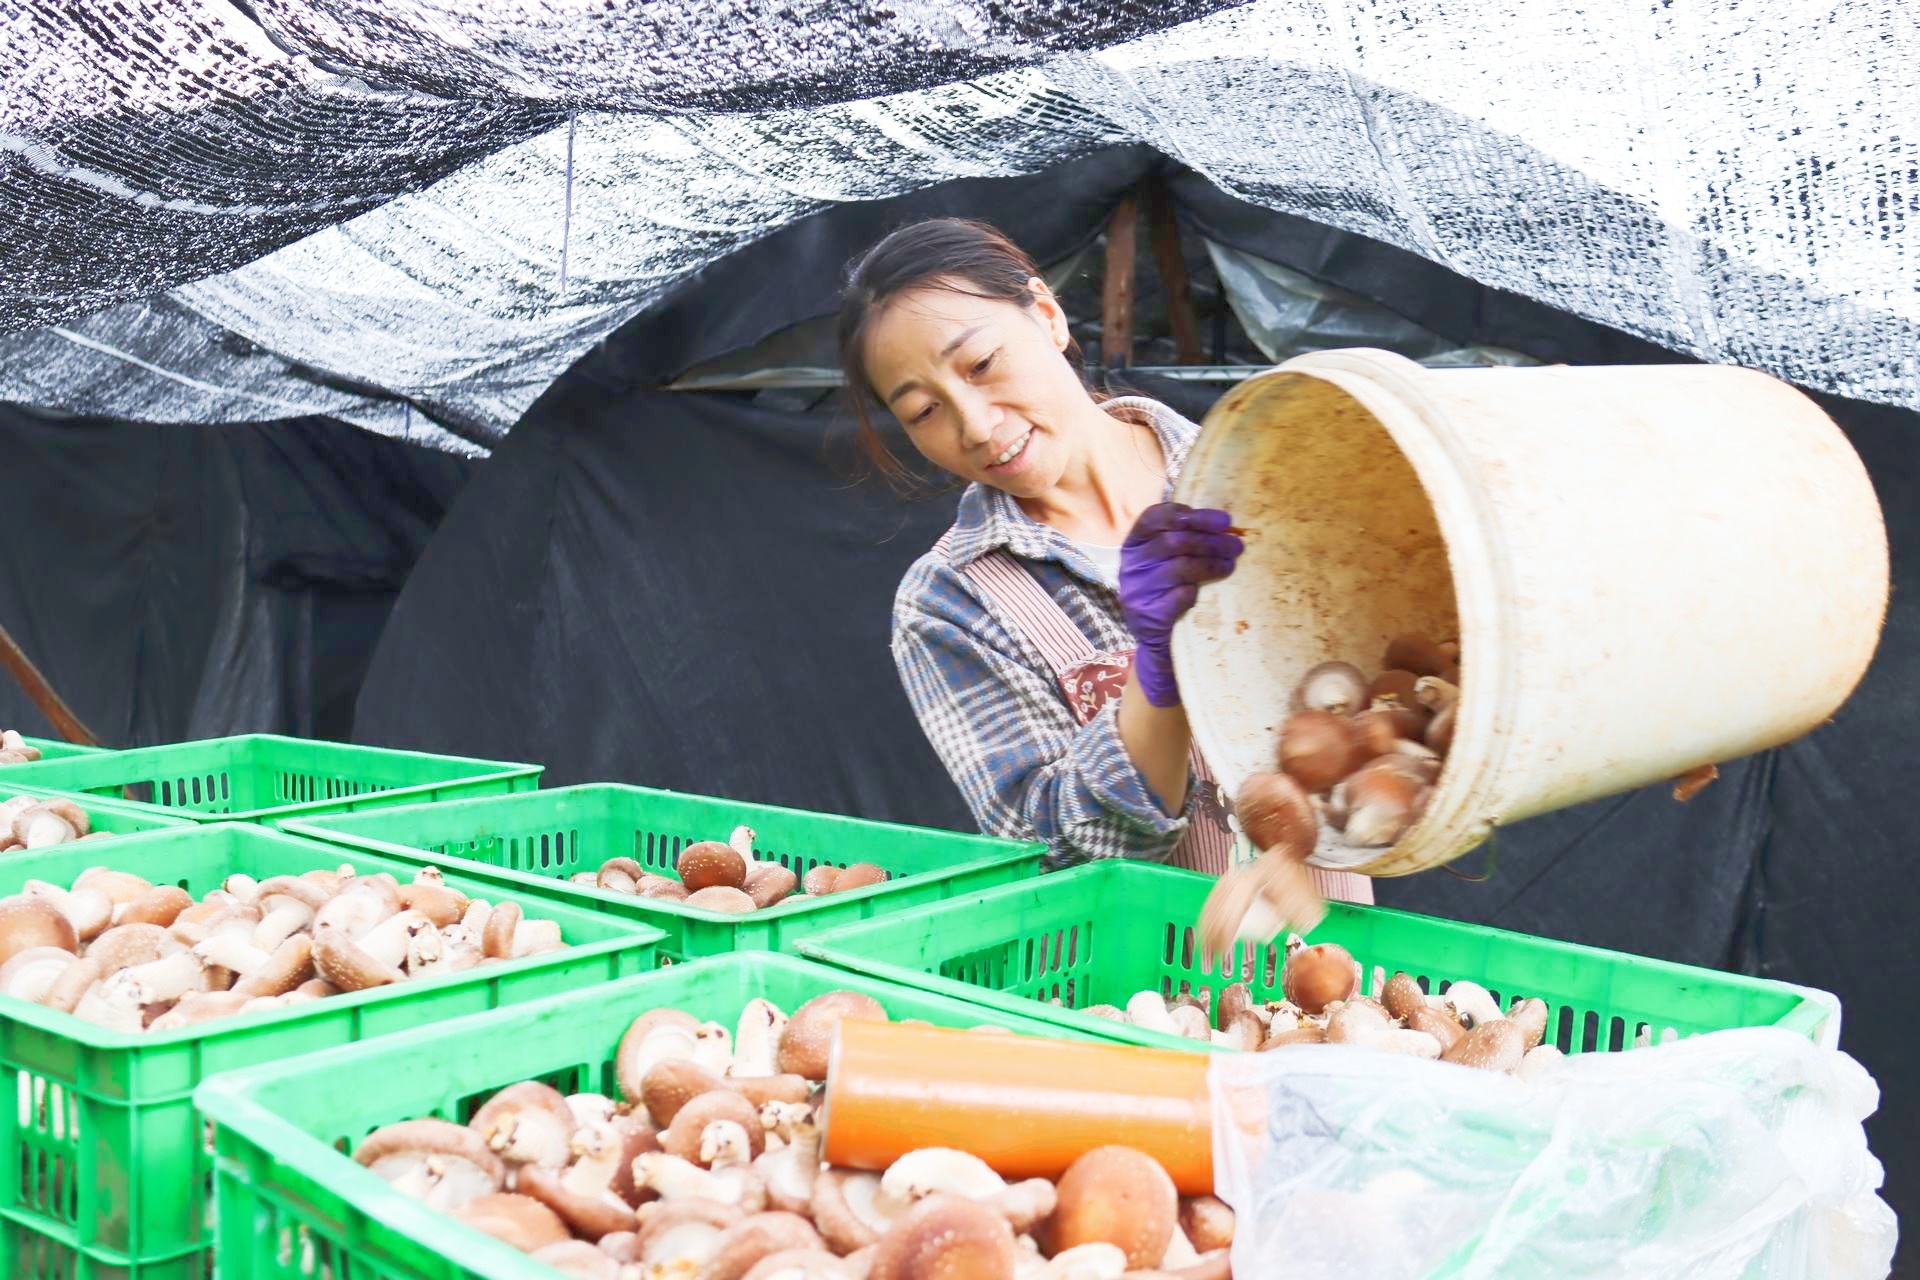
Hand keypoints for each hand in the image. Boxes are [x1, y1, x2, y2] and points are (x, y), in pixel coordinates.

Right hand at [1117, 503, 1243, 707]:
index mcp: (1133, 545)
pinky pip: (1178, 596)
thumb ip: (1185, 541)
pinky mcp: (1146, 615)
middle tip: (1236, 545)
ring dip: (1211, 563)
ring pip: (1178, 567)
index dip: (1192, 515)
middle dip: (1210, 541)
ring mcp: (1135, 591)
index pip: (1156, 517)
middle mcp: (1130, 565)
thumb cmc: (1168, 594)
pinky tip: (1208, 590)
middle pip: (1172, 541)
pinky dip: (1195, 592)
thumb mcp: (1168, 563)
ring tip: (1231, 565)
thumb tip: (1227, 526)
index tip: (1224, 520)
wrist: (1157, 643)